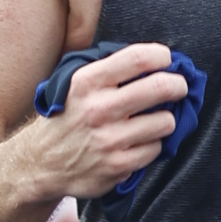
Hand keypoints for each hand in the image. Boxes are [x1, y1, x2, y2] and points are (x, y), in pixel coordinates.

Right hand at [35, 44, 186, 197]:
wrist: (41, 162)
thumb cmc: (66, 118)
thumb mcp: (74, 85)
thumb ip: (108, 72)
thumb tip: (154, 61)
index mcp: (87, 82)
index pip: (137, 58)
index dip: (162, 56)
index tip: (169, 60)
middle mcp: (98, 108)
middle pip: (160, 87)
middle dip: (178, 85)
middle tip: (179, 87)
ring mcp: (109, 139)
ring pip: (165, 122)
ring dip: (165, 120)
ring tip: (153, 120)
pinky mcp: (118, 165)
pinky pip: (156, 148)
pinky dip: (152, 145)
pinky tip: (139, 142)